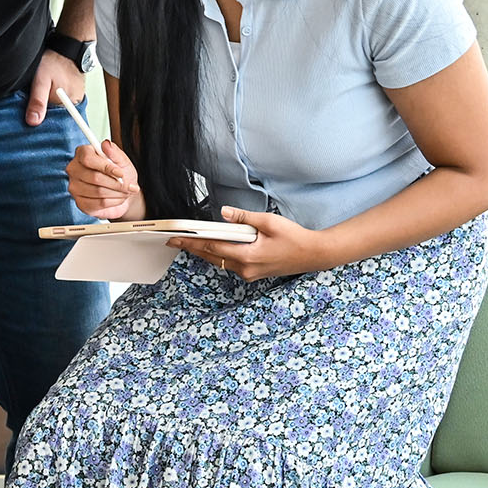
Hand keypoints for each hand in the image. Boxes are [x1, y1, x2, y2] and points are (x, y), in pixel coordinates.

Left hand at [25, 48, 86, 124]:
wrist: (67, 49)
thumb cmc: (53, 62)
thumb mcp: (41, 81)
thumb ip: (37, 101)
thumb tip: (33, 122)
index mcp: (67, 105)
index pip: (52, 124)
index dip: (39, 122)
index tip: (29, 117)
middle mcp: (74, 105)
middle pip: (55, 118)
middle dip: (42, 114)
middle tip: (33, 103)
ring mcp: (75, 101)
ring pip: (57, 110)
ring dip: (47, 107)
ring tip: (41, 95)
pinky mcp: (74, 95)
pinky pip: (61, 103)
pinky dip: (53, 101)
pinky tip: (48, 93)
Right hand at [66, 141, 142, 219]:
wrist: (121, 192)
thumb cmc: (120, 174)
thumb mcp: (122, 161)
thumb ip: (115, 152)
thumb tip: (106, 144)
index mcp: (82, 153)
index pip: (88, 159)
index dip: (105, 167)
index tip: (120, 173)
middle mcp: (74, 169)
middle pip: (94, 177)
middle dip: (116, 183)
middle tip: (129, 186)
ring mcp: (75, 187)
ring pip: (98, 191)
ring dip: (117, 193)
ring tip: (125, 191)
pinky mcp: (80, 203)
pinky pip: (99, 203)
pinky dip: (114, 201)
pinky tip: (118, 198)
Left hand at [171, 205, 337, 279]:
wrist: (313, 254)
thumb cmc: (294, 237)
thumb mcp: (268, 222)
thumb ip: (243, 218)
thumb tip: (222, 213)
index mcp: (247, 256)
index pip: (212, 248)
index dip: (191, 242)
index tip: (175, 238)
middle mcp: (245, 269)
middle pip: (211, 257)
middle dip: (192, 248)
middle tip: (174, 240)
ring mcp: (249, 273)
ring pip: (220, 262)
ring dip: (205, 252)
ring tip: (189, 242)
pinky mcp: (253, 273)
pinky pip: (230, 264)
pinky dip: (219, 255)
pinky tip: (212, 248)